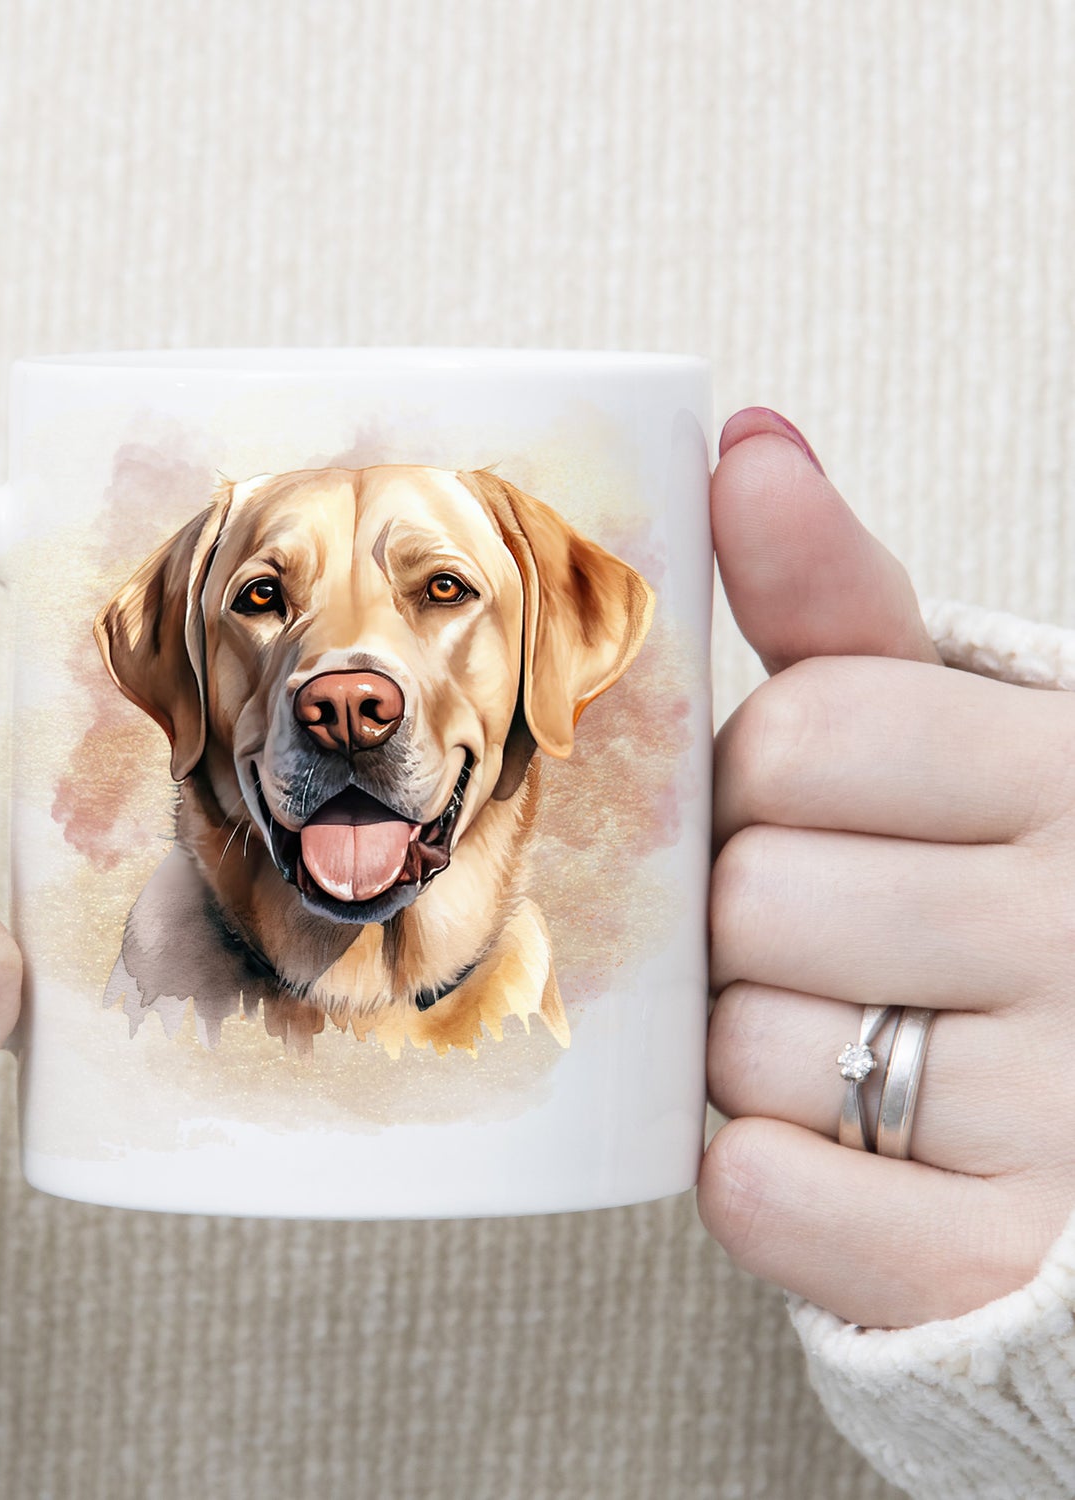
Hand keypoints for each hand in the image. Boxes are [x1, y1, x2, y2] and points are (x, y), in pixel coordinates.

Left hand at [698, 407, 1074, 1329]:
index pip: (804, 734)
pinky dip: (759, 1174)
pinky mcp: (994, 1257)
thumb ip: (839, 600)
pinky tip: (819, 1142)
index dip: (759, 778)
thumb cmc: (994, 881)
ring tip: (837, 1033)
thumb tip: (746, 443)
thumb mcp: (949, 725)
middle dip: (745, 915)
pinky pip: (766, 1193)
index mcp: (1069, 771)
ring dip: (748, 1045)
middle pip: (753, 895)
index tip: (801, 806)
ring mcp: (1063, 1110)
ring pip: (747, 1048)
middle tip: (813, 934)